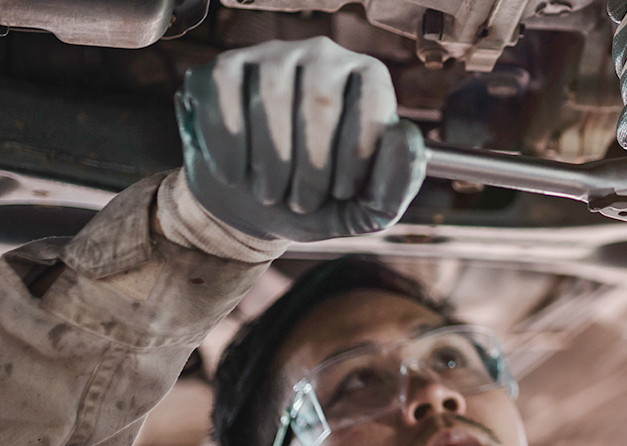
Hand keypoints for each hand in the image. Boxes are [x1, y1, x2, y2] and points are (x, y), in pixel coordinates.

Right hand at [175, 37, 423, 242]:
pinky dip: (227, 146)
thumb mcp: (367, 209)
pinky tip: (234, 173)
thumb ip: (398, 182)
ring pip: (270, 98)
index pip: (371, 103)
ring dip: (270, 163)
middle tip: (301, 203)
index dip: (356, 157)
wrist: (251, 209)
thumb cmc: (318, 202)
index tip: (341, 193)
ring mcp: (271, 55)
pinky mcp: (222, 67)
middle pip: (319, 103)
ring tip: (270, 192)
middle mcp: (323, 55)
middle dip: (311, 169)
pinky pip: (223, 94)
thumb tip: (404, 133)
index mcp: (367, 79)